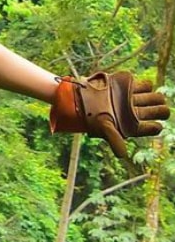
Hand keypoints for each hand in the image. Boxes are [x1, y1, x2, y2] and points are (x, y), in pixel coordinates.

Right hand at [51, 72, 169, 158]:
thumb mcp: (103, 128)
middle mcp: (137, 112)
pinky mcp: (129, 86)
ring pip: (155, 97)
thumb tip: (122, 155)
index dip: (155, 125)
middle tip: (145, 106)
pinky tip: (131, 87)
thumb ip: (114, 139)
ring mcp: (134, 98)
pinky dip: (143, 85)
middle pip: (160, 110)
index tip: (146, 122)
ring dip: (152, 96)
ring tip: (136, 96)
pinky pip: (145, 85)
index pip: (155, 127)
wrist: (81, 99)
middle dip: (159, 108)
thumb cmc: (92, 117)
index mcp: (134, 125)